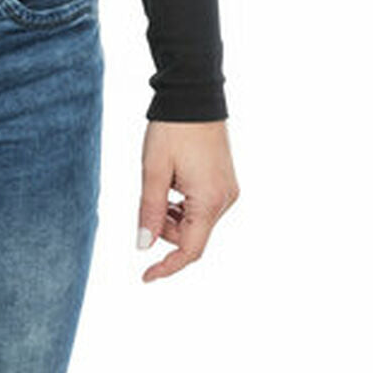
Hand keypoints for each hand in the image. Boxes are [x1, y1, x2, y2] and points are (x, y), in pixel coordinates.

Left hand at [137, 119, 238, 281]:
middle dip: (166, 228)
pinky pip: (202, 205)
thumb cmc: (171, 130)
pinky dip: (183, 203)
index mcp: (209, 201)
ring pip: (196, 221)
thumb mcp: (153, 170)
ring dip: (173, 213)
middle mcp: (225, 200)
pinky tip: (172, 178)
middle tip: (149, 197)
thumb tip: (144, 246)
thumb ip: (150, 210)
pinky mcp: (225, 181)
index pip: (190, 250)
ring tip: (160, 180)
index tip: (145, 277)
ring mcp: (228, 190)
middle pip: (191, 235)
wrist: (193, 95)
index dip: (167, 266)